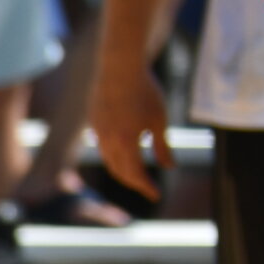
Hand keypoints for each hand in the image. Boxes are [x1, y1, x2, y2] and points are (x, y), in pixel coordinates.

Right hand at [90, 61, 170, 200]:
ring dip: (122, 170)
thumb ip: (163, 147)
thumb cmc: (145, 93)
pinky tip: (124, 154)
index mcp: (125, 143)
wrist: (120, 68)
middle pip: (119, 171)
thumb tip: (169, 167)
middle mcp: (107, 141)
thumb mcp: (160, 121)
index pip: (135, 174)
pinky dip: (113, 156)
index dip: (146, 187)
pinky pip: (102, 147)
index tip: (156, 195)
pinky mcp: (94, 122)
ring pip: (108, 160)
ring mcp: (97, 132)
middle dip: (134, 182)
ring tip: (137, 174)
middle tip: (147, 188)